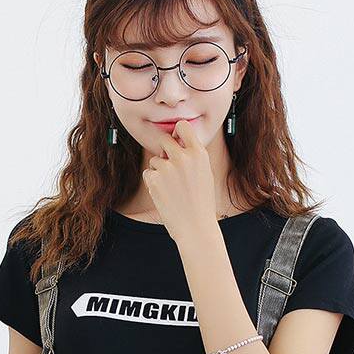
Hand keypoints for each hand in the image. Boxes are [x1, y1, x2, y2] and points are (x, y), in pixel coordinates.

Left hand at [141, 119, 218, 244]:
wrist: (195, 226)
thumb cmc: (201, 202)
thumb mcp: (204, 173)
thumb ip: (192, 156)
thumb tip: (175, 140)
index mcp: (198, 153)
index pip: (183, 126)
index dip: (176, 132)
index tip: (175, 140)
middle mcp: (183, 157)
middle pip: (164, 140)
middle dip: (164, 152)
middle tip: (170, 169)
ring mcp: (167, 168)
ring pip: (155, 160)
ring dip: (159, 171)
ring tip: (172, 189)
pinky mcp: (154, 179)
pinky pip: (148, 174)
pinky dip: (153, 183)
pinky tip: (164, 195)